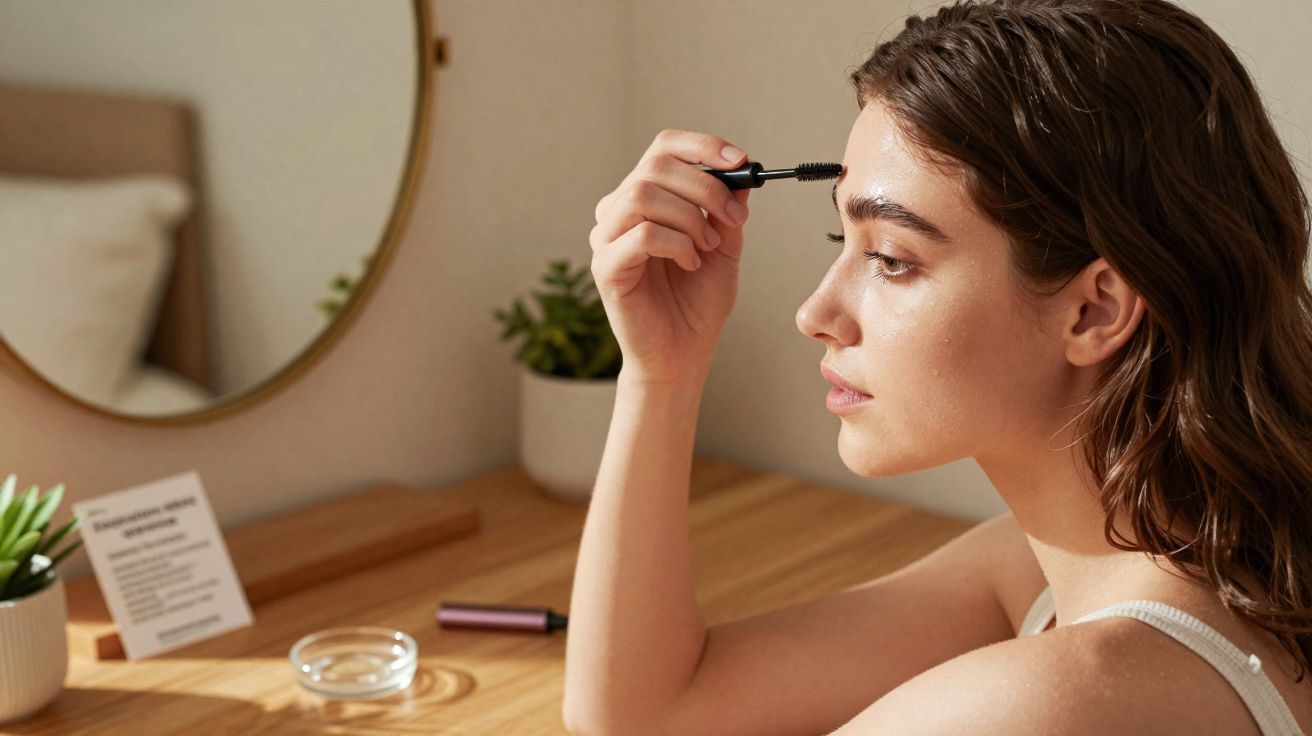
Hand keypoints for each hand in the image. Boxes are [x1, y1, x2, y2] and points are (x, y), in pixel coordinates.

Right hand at [590, 128, 751, 384]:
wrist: (683, 355)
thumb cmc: (697, 303)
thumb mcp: (723, 247)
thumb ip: (726, 210)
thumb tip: (739, 172)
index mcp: (643, 198)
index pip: (663, 149)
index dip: (701, 146)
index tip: (740, 160)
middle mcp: (618, 212)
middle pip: (655, 166)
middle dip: (705, 186)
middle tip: (733, 217)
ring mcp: (606, 239)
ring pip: (643, 195)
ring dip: (689, 217)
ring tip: (707, 247)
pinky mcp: (605, 268)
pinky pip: (640, 234)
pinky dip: (676, 243)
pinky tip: (690, 262)